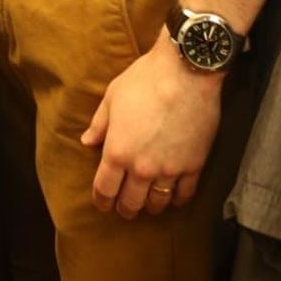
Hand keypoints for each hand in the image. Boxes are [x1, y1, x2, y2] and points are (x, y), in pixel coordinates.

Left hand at [80, 29, 223, 217]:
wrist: (185, 72)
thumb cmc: (144, 80)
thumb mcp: (112, 97)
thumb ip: (99, 124)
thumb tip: (87, 142)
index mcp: (118, 151)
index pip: (105, 189)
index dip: (101, 200)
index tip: (102, 203)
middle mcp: (142, 168)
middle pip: (131, 202)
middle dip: (125, 208)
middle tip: (124, 208)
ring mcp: (169, 169)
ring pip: (157, 203)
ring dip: (150, 206)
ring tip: (148, 203)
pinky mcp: (193, 166)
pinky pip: (184, 194)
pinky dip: (177, 199)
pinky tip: (173, 195)